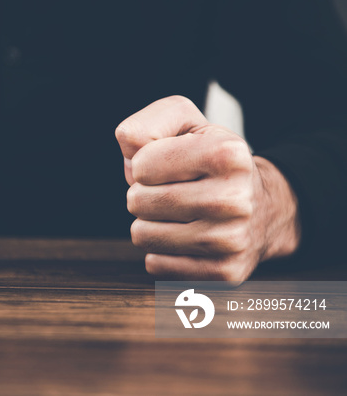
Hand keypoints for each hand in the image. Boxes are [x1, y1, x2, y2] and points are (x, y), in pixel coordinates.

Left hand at [115, 96, 299, 281]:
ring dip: (149, 223)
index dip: (144, 164)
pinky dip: (161, 250)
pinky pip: (156, 264)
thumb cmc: (210, 158)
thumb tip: (132, 159)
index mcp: (228, 154)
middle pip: (138, 201)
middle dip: (143, 194)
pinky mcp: (225, 273)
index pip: (141, 166)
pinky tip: (185, 237)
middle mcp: (235, 199)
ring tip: (177, 213)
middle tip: (171, 190)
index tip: (167, 164)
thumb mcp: (183, 122)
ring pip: (142, 235)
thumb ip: (146, 126)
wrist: (263, 206)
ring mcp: (232, 240)